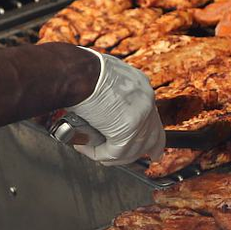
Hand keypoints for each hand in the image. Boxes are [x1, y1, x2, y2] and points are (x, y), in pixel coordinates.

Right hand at [68, 47, 164, 165]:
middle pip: (153, 135)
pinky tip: (84, 147)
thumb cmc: (80, 72)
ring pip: (131, 149)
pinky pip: (113, 153)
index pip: (152, 115)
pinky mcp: (126, 132)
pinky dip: (97, 154)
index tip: (154, 143)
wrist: (75, 72)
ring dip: (112, 155)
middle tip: (151, 157)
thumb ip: (109, 94)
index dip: (151, 131)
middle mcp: (145, 101)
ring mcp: (139, 117)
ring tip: (93, 150)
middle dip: (150, 149)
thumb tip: (102, 108)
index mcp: (140, 86)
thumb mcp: (102, 79)